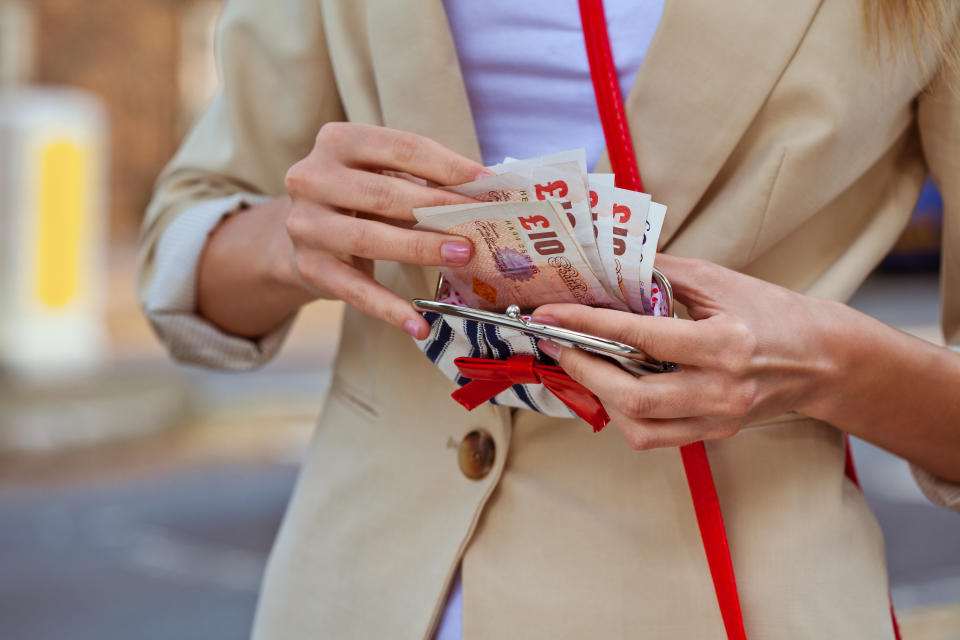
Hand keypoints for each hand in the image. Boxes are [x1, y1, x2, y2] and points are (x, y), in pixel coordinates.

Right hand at [280, 123, 489, 337]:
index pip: (401, 148)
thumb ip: (424, 179)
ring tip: (461, 255)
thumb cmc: (358, 197)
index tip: (488, 184)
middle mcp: (312, 177)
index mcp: (339, 141)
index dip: (448, 166)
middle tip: (479, 224)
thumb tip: (485, 193)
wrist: (303, 233)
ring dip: (419, 248)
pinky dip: (389, 308)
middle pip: (383, 193)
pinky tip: (419, 324)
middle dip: (437, 208)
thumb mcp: (382, 175)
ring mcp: (306, 224)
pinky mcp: (310, 267)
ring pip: (368, 237)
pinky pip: (354, 290)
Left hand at [533, 254, 846, 449]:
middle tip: (558, 343)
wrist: (825, 360)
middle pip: (633, 398)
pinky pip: (656, 436)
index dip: (587, 325)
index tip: (550, 315)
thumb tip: (608, 262)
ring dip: (600, 397)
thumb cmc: (773, 312)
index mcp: (725, 344)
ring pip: (640, 427)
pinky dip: (625, 413)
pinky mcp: (714, 433)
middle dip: (584, 370)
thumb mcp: (720, 280)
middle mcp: (721, 389)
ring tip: (583, 364)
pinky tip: (613, 385)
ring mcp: (718, 418)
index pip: (641, 337)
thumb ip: (662, 273)